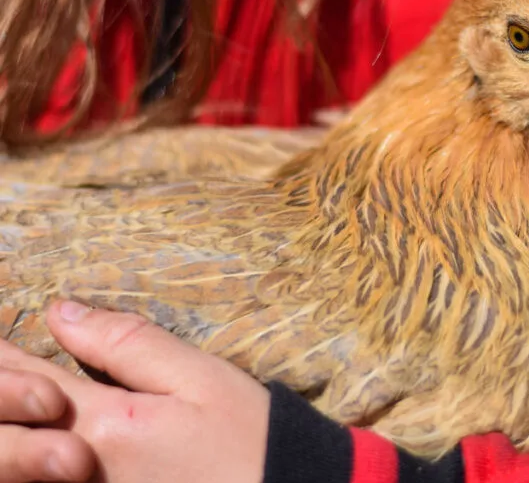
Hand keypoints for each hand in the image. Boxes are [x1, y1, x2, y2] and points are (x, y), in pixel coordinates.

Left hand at [0, 301, 270, 482]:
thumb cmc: (252, 439)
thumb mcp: (200, 379)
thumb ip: (128, 345)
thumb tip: (61, 313)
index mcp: (105, 424)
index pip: (29, 378)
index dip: (3, 355)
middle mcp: (81, 468)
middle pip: (13, 422)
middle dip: (4, 387)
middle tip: (2, 361)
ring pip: (26, 457)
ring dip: (15, 423)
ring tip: (14, 394)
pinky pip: (54, 475)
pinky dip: (40, 455)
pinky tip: (43, 439)